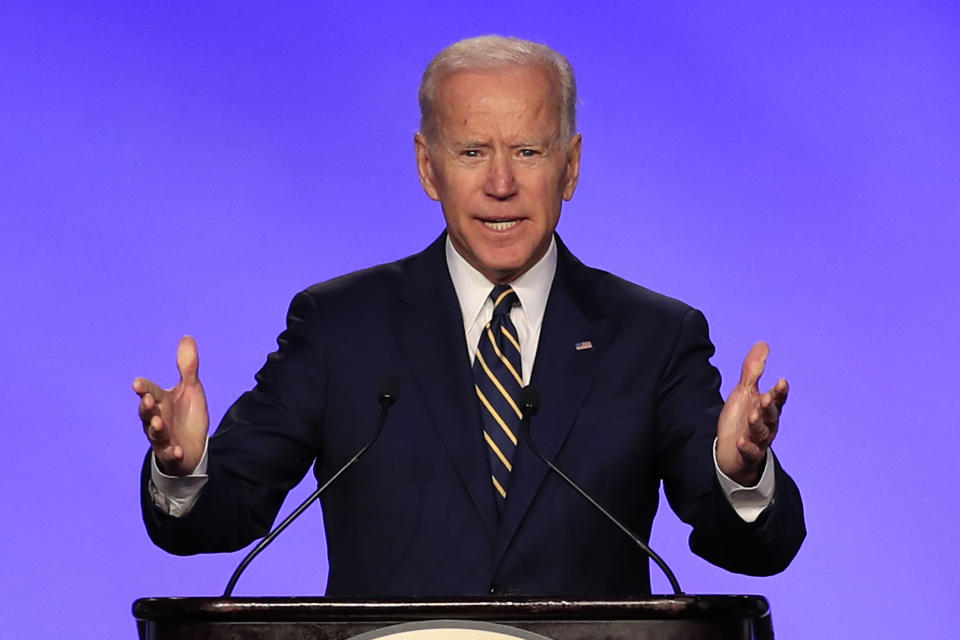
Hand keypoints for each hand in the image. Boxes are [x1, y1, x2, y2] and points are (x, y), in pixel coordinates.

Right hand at [133, 336, 209, 475]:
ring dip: (156, 429)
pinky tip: (177, 451)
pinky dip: (173, 453)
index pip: (150, 392)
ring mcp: (163, 438)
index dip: (144, 388)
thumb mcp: (191, 389)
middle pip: (148, 413)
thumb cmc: (187, 416)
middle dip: (147, 407)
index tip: (138, 383)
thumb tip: (187, 337)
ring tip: (160, 424)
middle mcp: (157, 419)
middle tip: (147, 400)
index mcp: (161, 402)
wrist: (193, 447)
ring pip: (155, 434)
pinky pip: (171, 455)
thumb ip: (188, 367)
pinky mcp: (172, 455)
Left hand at [716, 342, 787, 485]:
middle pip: (772, 415)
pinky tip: (741, 442)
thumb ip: (753, 371)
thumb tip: (763, 344)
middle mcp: (767, 424)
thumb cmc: (741, 418)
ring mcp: (758, 440)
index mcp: (767, 408)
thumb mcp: (745, 392)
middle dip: (770, 407)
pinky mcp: (747, 454)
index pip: (777, 398)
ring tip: (752, 416)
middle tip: (766, 398)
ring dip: (758, 424)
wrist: (730, 449)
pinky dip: (747, 448)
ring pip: (761, 433)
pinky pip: (750, 452)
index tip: (781, 381)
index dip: (780, 391)